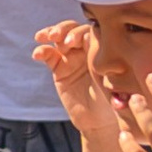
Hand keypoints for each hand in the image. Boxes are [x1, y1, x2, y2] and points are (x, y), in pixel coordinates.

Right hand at [32, 18, 124, 140]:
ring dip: (51, 33)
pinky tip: (37, 54)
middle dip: (64, 30)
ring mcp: (72, 57)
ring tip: (44, 37)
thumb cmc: (114, 101)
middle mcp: (86, 49)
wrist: (100, 121)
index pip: (89, 31)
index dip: (79, 33)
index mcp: (102, 49)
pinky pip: (49, 55)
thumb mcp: (111, 82)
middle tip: (57, 37)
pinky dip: (42, 52)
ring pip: (60, 38)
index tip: (73, 43)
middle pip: (73, 29)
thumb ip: (106, 68)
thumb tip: (103, 55)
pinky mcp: (59, 68)